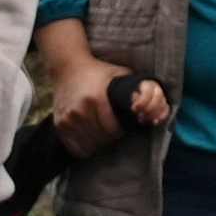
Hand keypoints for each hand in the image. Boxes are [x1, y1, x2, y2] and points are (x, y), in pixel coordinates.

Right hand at [46, 51, 164, 156]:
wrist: (68, 67)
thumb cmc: (99, 71)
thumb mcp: (120, 74)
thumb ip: (137, 88)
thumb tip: (156, 104)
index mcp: (96, 98)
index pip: (112, 129)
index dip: (120, 131)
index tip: (123, 127)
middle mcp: (80, 110)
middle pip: (101, 139)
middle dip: (110, 138)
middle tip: (114, 132)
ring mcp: (68, 119)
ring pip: (88, 145)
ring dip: (98, 143)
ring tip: (103, 134)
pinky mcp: (60, 125)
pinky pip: (75, 148)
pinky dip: (84, 147)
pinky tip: (90, 138)